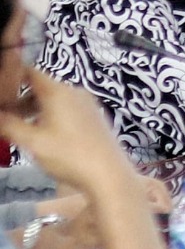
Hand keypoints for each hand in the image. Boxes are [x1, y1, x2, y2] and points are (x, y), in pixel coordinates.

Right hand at [0, 71, 140, 200]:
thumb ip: (7, 125)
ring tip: (19, 129)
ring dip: (34, 111)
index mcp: (58, 92)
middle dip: (19, 100)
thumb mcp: (32, 141)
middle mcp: (75, 92)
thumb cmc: (69, 156)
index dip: (10, 78)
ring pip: (54, 100)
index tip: (0, 93)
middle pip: (41, 88)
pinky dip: (51, 116)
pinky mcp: (95, 118)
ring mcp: (88, 105)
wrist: (110, 176)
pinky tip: (43, 135)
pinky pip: (67, 109)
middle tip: (3, 117)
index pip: (29, 72)